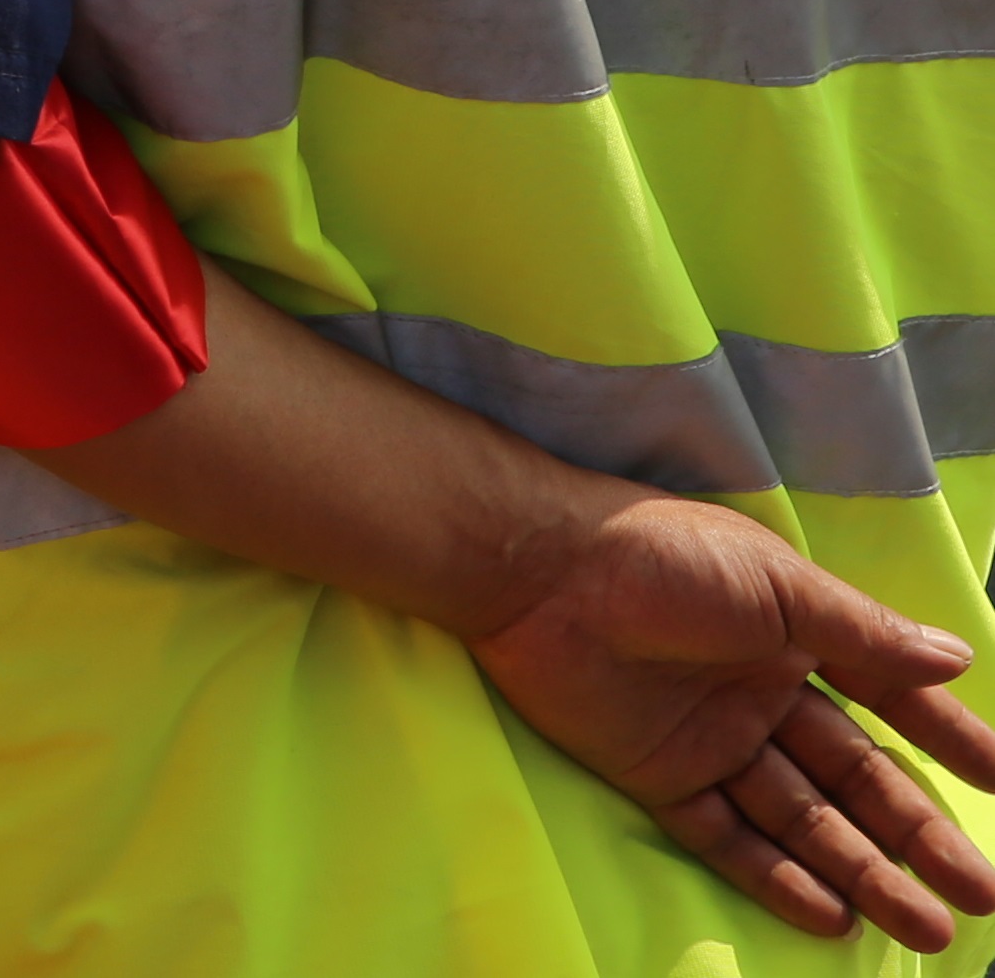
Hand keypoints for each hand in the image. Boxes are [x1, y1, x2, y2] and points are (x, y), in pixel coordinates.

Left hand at [467, 492, 994, 949]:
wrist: (535, 568)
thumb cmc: (659, 556)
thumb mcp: (777, 586)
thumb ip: (865, 633)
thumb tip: (960, 659)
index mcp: (793, 639)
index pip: (887, 702)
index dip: (947, 743)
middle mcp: (759, 694)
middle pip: (853, 779)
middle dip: (918, 837)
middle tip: (980, 897)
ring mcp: (709, 739)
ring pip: (802, 820)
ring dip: (862, 872)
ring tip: (925, 928)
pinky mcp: (655, 774)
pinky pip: (725, 837)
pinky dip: (776, 877)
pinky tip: (831, 916)